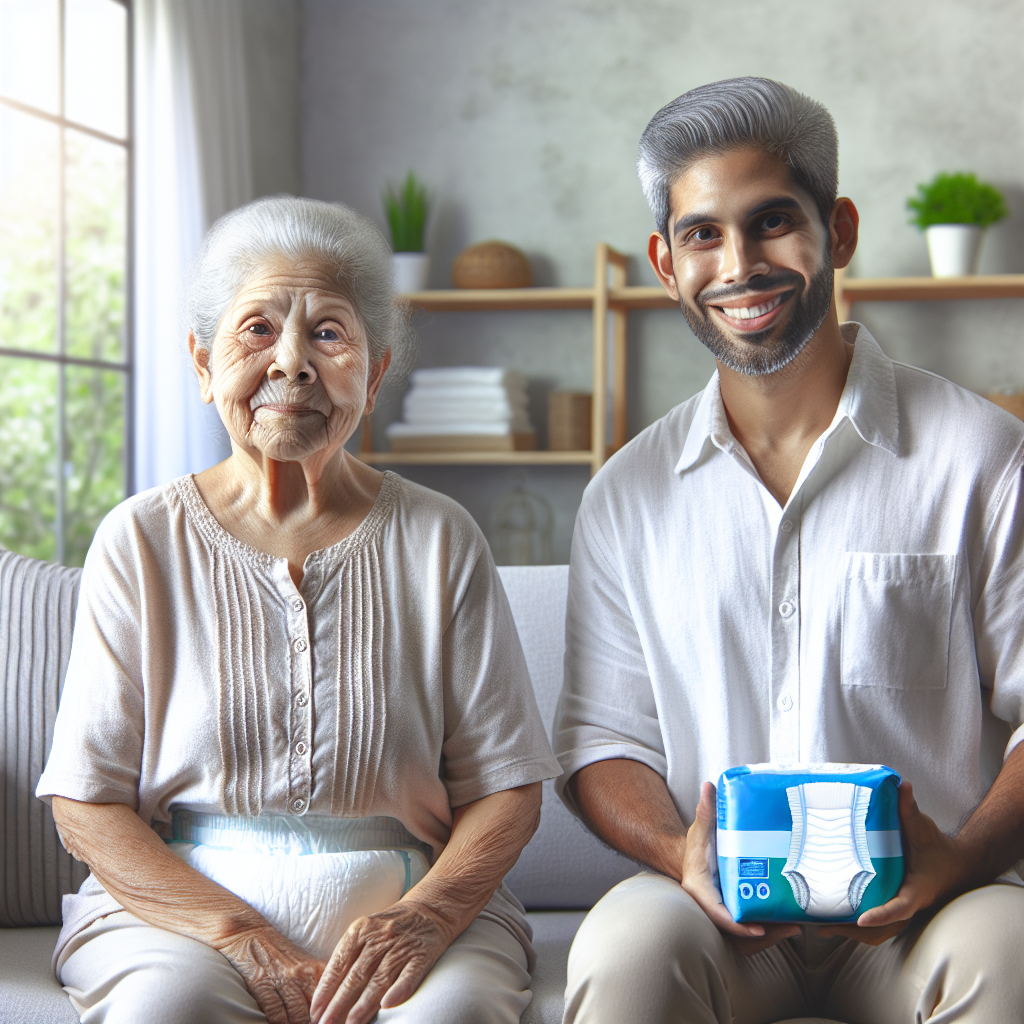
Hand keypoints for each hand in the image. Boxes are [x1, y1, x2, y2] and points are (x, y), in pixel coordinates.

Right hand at [217, 926, 325, 1023]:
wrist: (248, 932)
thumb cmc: (277, 951)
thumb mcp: (304, 962)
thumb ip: (317, 983)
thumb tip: (332, 1005)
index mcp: (315, 968)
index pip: (332, 996)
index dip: (333, 1014)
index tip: (335, 1021)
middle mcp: (302, 973)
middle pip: (317, 1010)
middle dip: (318, 1022)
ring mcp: (282, 979)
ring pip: (298, 1015)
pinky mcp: (262, 984)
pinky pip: (275, 1013)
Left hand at [310, 900, 452, 1023]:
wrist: (430, 909)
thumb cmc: (390, 927)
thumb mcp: (366, 932)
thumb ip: (349, 956)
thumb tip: (327, 994)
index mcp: (360, 930)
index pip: (339, 964)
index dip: (326, 990)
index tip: (315, 1012)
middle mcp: (380, 937)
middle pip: (356, 975)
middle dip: (338, 1004)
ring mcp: (402, 946)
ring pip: (379, 979)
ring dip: (363, 1005)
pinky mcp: (422, 954)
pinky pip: (409, 974)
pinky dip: (399, 990)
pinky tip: (388, 1005)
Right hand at [681, 782, 799, 955]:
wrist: (694, 856)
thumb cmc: (696, 846)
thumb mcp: (700, 829)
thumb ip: (706, 811)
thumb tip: (708, 787)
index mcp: (701, 891)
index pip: (719, 915)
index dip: (739, 926)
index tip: (759, 929)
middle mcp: (712, 905)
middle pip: (737, 925)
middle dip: (762, 928)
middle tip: (790, 925)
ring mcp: (724, 908)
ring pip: (746, 924)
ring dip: (769, 925)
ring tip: (796, 922)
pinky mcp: (735, 907)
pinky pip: (750, 917)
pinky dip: (766, 917)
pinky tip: (787, 913)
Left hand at [819, 780, 967, 945]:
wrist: (955, 865)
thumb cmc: (937, 847)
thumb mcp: (923, 828)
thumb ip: (909, 809)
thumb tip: (902, 784)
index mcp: (917, 889)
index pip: (901, 907)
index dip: (882, 914)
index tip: (862, 919)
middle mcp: (909, 904)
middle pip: (882, 929)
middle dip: (853, 930)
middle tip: (823, 924)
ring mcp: (902, 910)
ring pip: (877, 933)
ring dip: (850, 932)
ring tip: (820, 925)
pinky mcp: (895, 908)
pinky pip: (876, 925)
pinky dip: (856, 926)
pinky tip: (834, 917)